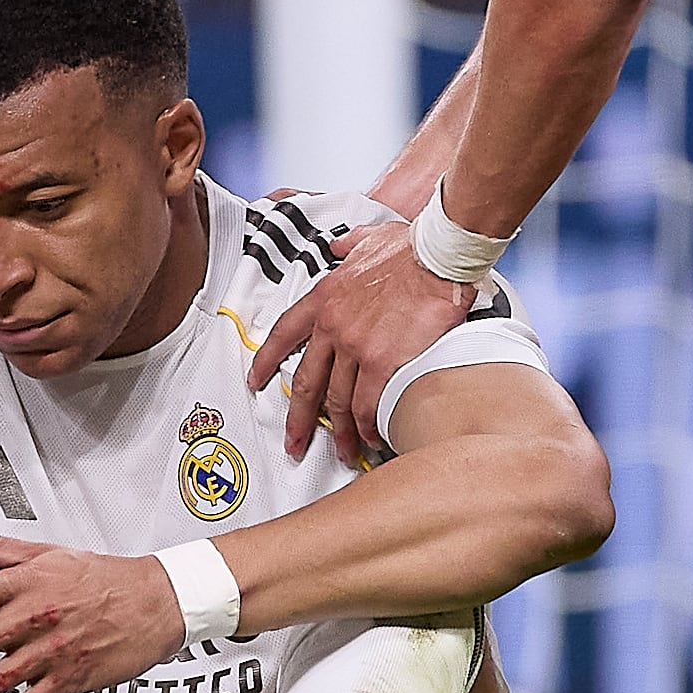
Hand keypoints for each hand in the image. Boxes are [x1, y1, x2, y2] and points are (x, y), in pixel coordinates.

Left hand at [244, 219, 475, 462]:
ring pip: (337, 400)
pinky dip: (368, 426)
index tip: (255, 380)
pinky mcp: (382, 362)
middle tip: (294, 442)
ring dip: (340, 431)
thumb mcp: (368, 241)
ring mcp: (355, 346)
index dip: (267, 361)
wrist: (437, 257)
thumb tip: (340, 248)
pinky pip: (367, 404)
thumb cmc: (410, 249)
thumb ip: (349, 247)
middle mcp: (333, 326)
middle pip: (306, 382)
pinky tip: (372, 438)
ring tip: (344, 451)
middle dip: (298, 419)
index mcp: (325, 298)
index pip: (284, 334)